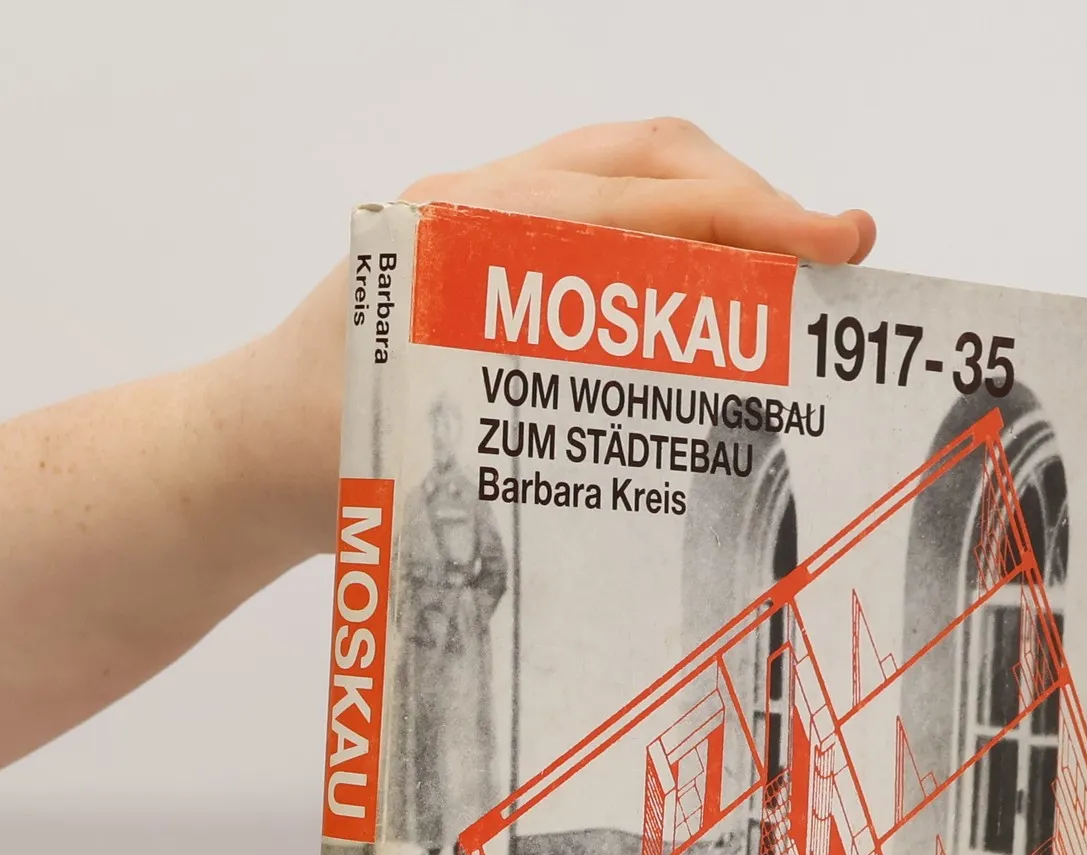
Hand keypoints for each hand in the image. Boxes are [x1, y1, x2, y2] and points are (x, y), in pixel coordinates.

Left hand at [258, 119, 875, 552]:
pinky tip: (724, 293)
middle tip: (842, 253)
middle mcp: (478, 207)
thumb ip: (523, 426)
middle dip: (757, 200)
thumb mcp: (427, 453)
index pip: (631, 201)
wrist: (245, 458)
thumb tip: (665, 420)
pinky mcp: (493, 253)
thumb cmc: (323, 461)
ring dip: (726, 211)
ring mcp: (484, 220)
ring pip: (633, 178)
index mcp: (462, 238)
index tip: (831, 247)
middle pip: (649, 162)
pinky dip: (679, 237)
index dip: (743, 218)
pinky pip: (605, 217)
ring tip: (801, 272)